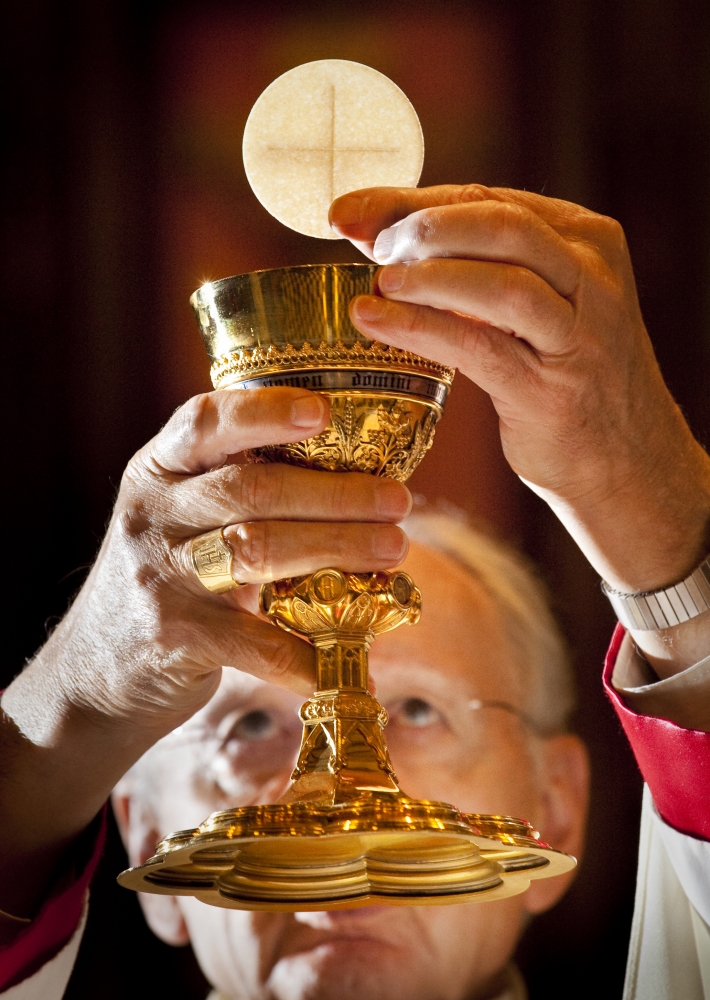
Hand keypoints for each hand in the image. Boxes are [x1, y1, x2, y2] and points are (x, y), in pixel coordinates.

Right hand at [0, 386, 409, 922]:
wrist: (97, 667)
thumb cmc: (167, 575)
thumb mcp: (182, 515)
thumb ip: (237, 488)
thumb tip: (353, 472)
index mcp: (159, 468)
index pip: (205, 421)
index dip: (264, 411)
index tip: (324, 411)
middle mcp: (153, 511)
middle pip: (250, 490)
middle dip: (334, 494)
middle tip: (398, 500)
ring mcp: (158, 573)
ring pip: (255, 551)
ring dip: (335, 549)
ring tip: (393, 549)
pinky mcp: (171, 634)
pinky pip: (251, 640)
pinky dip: (305, 650)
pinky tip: (351, 655)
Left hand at [331, 184, 709, 673]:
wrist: (624, 461)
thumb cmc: (562, 374)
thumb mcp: (533, 306)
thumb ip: (472, 266)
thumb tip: (376, 231)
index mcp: (585, 240)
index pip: (491, 200)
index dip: (414, 199)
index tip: (350, 209)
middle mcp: (590, 278)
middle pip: (501, 226)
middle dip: (424, 228)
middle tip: (372, 247)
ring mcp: (578, 335)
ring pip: (502, 284)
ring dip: (429, 276)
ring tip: (377, 281)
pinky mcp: (553, 390)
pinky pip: (480, 348)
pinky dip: (421, 329)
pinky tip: (375, 321)